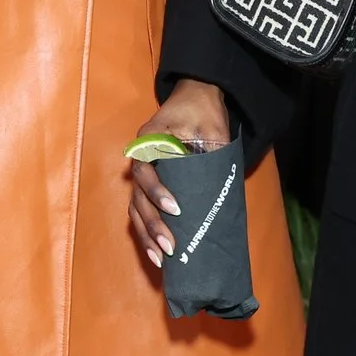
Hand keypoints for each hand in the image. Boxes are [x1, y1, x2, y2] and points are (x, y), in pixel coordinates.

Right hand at [128, 79, 231, 268]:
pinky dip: (146, 232)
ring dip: (146, 235)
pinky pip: (141, 211)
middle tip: (171, 247)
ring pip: (136, 209)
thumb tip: (219, 189)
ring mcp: (144, 172)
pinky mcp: (151, 184)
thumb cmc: (203, 110)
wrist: (196, 96)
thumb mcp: (212, 125)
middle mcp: (141, 158)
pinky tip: (157, 253)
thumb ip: (214, 150)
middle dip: (152, 225)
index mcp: (149, 140)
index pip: (144, 171)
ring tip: (162, 259)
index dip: (156, 192)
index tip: (175, 209)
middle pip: (137, 197)